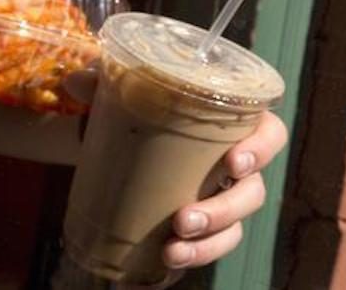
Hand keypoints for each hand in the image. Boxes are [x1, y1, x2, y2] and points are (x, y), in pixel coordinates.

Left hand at [63, 71, 289, 287]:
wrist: (127, 153)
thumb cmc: (145, 117)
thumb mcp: (129, 98)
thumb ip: (108, 86)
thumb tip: (74, 82)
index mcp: (237, 128)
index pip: (271, 136)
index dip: (261, 150)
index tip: (233, 162)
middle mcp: (239, 169)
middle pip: (253, 192)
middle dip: (224, 210)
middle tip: (184, 219)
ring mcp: (224, 202)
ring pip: (235, 228)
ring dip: (208, 243)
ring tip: (171, 250)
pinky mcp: (205, 230)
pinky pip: (211, 248)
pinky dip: (193, 258)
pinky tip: (167, 264)